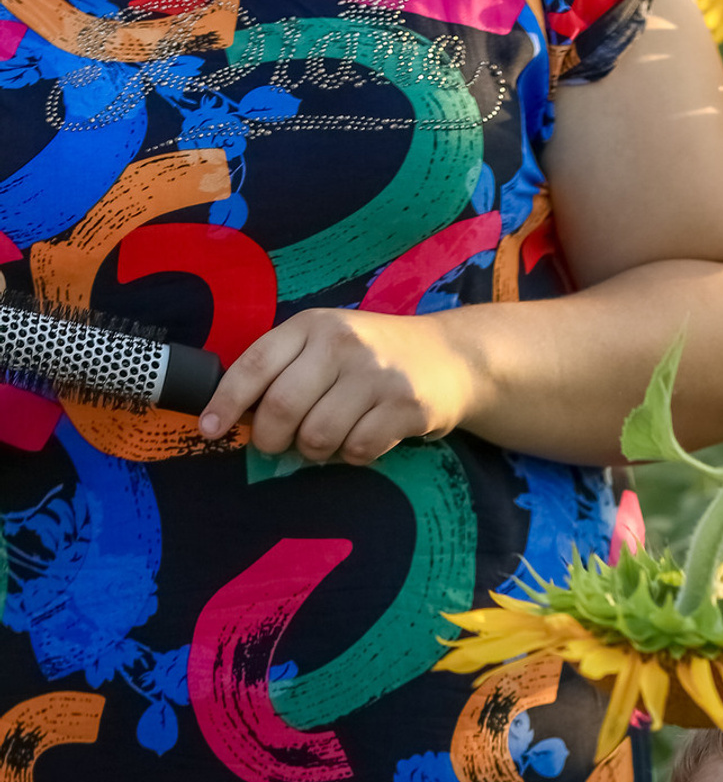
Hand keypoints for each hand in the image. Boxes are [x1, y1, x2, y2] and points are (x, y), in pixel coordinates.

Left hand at [199, 309, 480, 464]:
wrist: (452, 357)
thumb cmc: (377, 356)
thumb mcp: (329, 343)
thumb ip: (289, 368)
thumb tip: (242, 416)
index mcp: (312, 325)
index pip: (255, 365)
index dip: (226, 402)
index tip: (210, 429)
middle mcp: (342, 344)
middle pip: (283, 407)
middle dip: (273, 438)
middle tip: (280, 446)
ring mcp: (376, 375)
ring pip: (320, 434)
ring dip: (317, 451)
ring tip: (329, 442)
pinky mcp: (407, 406)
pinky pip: (360, 449)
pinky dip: (354, 456)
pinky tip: (363, 441)